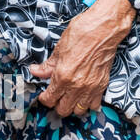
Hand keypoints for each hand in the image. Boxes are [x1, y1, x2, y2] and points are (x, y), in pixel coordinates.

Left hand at [28, 0, 135, 117]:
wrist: (104, 29)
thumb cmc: (82, 33)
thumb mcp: (59, 48)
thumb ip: (48, 65)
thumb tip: (36, 71)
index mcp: (62, 76)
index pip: (49, 99)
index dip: (44, 99)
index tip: (44, 95)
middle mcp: (76, 86)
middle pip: (63, 109)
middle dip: (57, 105)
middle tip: (56, 96)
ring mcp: (90, 87)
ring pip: (78, 111)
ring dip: (72, 106)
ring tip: (69, 98)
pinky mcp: (102, 85)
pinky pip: (94, 105)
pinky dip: (88, 104)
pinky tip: (84, 96)